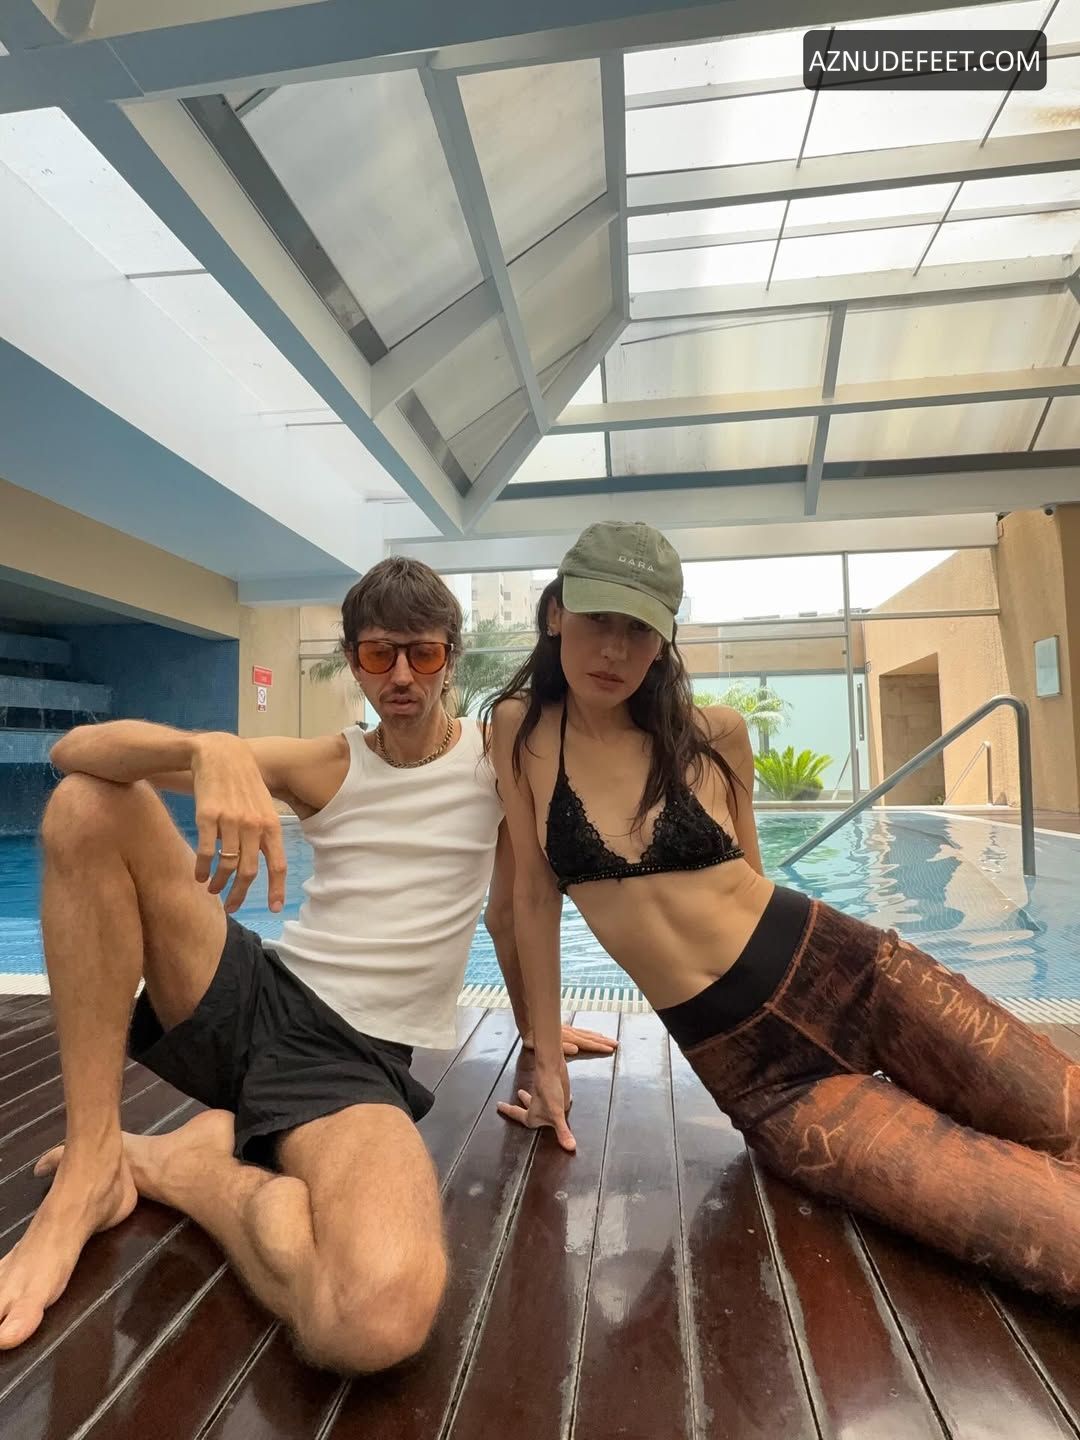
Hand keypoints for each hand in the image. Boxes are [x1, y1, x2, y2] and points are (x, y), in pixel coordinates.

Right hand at [190, 735, 286, 914]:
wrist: (220, 754)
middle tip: (233, 906)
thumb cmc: (244, 781)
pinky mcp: (207, 816)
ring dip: (219, 883)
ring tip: (213, 889)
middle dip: (240, 894)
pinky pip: (205, 852)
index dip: (276, 888)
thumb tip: (265, 862)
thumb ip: (265, 832)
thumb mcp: (263, 805)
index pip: (278, 864)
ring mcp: (230, 821)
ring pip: (227, 864)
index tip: (274, 908)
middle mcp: (254, 825)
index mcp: (271, 824)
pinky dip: (202, 868)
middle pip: (249, 871)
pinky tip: (199, 875)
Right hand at [497, 1063, 575, 1152]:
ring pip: (538, 1098)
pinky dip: (556, 1097)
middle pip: (526, 1105)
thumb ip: (563, 1132)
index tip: (498, 1104)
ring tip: (531, 1093)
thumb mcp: (556, 1115)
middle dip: (522, 1102)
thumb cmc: (549, 1093)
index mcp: (532, 1115)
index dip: (507, 1111)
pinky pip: (553, 1096)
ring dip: (535, 1097)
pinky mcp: (554, 1091)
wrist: (552, 1069)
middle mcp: (537, 1106)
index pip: (517, 1115)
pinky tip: (565, 1097)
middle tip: (518, 1094)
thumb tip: (570, 1147)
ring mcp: (545, 1098)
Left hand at [521, 1025, 617, 1056]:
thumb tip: (576, 1049)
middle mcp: (571, 1033)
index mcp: (568, 1038)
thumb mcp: (544, 1046)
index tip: (611, 1049)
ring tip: (609, 1039)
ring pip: (587, 1034)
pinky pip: (582, 1031)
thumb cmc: (533, 1038)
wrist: (527, 1025)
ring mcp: (569, 1030)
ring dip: (598, 1037)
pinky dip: (590, 1033)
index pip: (587, 1043)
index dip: (599, 1047)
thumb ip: (561, 1048)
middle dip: (603, 1041)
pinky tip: (593, 1034)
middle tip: (616, 1044)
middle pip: (590, 1038)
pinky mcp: (566, 1029)